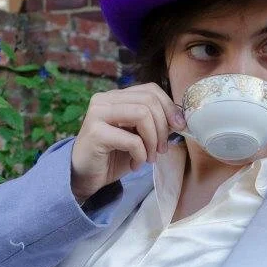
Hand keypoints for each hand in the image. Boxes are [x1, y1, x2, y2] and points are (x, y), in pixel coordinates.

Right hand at [70, 82, 185, 202]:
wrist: (86, 177)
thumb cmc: (113, 156)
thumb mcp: (139, 136)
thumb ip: (155, 123)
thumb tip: (180, 119)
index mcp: (116, 96)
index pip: (150, 89)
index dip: (169, 107)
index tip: (179, 127)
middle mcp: (104, 99)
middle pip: (149, 101)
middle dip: (163, 128)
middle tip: (161, 149)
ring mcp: (98, 114)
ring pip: (142, 115)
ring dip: (153, 141)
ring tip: (150, 157)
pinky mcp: (95, 133)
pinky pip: (132, 140)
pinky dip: (141, 155)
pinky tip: (135, 164)